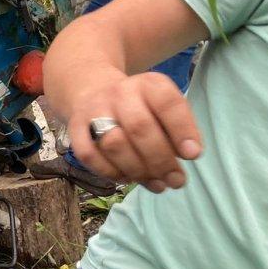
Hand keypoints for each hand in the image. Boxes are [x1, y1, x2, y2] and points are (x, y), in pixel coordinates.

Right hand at [68, 73, 202, 192]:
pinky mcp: (74, 129)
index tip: (193, 155)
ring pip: (114, 144)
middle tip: (176, 180)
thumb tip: (186, 156)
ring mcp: (94, 111)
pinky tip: (128, 179)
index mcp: (148, 84)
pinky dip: (110, 172)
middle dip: (160, 159)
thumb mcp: (162, 107)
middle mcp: (120, 94)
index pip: (167, 103)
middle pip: (139, 128)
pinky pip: (89, 155)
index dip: (182, 130)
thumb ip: (176, 129)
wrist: (94, 92)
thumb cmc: (140, 108)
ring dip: (138, 170)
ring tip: (157, 184)